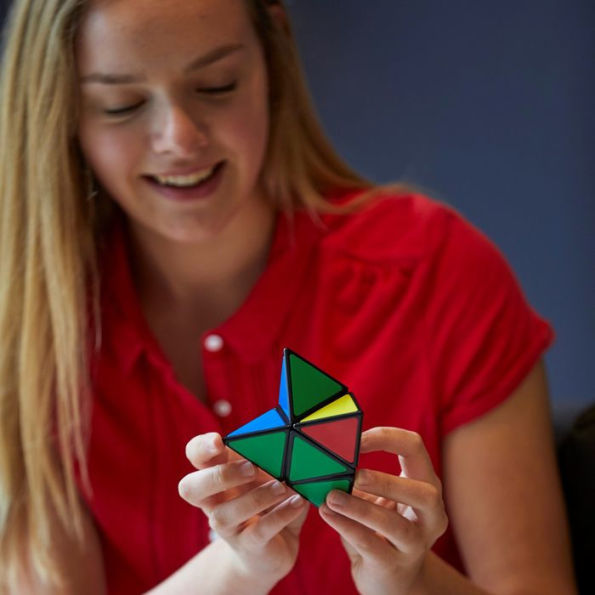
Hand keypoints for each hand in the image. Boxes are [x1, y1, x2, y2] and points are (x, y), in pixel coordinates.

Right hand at [178, 432, 308, 587]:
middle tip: (252, 468)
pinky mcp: (249, 546)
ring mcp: (228, 527)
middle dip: (220, 475)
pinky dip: (280, 515)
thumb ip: (274, 458)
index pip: (195, 454)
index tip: (218, 441)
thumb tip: (291, 443)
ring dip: (255, 498)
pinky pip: (258, 532)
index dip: (201, 447)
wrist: (272, 550)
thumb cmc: (269, 500)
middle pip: (190, 488)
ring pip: (223, 515)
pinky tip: (296, 502)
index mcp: (217, 473)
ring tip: (281, 487)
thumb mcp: (271, 474)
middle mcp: (214, 501)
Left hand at [319, 427, 447, 594]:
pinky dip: (347, 527)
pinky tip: (328, 514)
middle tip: (355, 476)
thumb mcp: (376, 497)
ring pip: (396, 525)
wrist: (391, 578)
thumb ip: (359, 479)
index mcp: (426, 483)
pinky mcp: (396, 565)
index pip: (414, 447)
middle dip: (387, 482)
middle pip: (423, 493)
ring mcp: (417, 543)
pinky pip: (372, 545)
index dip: (385, 437)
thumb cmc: (380, 527)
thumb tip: (327, 456)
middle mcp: (431, 514)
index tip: (354, 439)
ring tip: (332, 497)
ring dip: (361, 509)